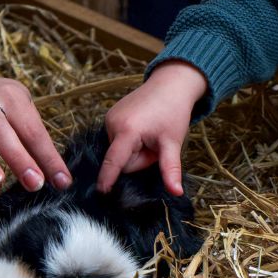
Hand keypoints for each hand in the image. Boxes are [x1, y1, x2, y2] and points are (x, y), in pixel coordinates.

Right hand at [97, 60, 206, 195]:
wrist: (170, 84)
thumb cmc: (173, 112)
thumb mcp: (173, 143)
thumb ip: (170, 169)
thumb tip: (176, 193)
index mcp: (127, 131)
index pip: (114, 162)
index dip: (107, 178)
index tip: (101, 193)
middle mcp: (112, 123)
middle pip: (120, 159)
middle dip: (137, 159)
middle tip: (154, 144)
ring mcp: (109, 118)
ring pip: (118, 150)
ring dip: (132, 150)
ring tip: (148, 134)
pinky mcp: (109, 115)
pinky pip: (116, 140)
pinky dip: (128, 140)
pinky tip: (140, 128)